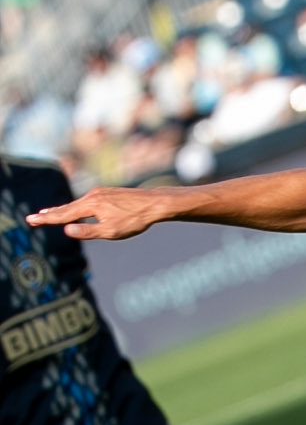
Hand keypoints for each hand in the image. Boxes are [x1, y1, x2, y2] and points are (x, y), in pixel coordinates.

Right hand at [25, 186, 168, 240]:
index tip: (31, 220)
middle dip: (49, 214)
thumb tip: (66, 230)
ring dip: (61, 210)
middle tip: (32, 218)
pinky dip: (75, 206)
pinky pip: (86, 201)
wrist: (155, 203)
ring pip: (76, 204)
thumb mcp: (112, 231)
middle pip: (66, 207)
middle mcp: (92, 196)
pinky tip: (74, 209)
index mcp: (91, 205)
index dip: (46, 219)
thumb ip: (88, 231)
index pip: (63, 215)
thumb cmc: (135, 220)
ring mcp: (100, 193)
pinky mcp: (108, 193)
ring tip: (48, 213)